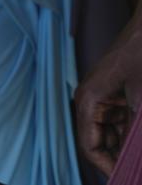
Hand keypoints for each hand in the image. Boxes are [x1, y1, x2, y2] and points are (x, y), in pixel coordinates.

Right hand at [75, 22, 141, 174]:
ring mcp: (102, 97)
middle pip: (99, 142)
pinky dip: (131, 133)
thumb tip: (136, 155)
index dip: (108, 167)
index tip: (127, 178)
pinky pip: (120, 122)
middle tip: (136, 170)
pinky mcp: (115, 95)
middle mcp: (90, 101)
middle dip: (118, 158)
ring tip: (140, 156)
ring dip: (126, 146)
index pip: (90, 146)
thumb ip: (136, 129)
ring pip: (111, 134)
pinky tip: (140, 139)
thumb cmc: (141, 52)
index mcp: (88, 101)